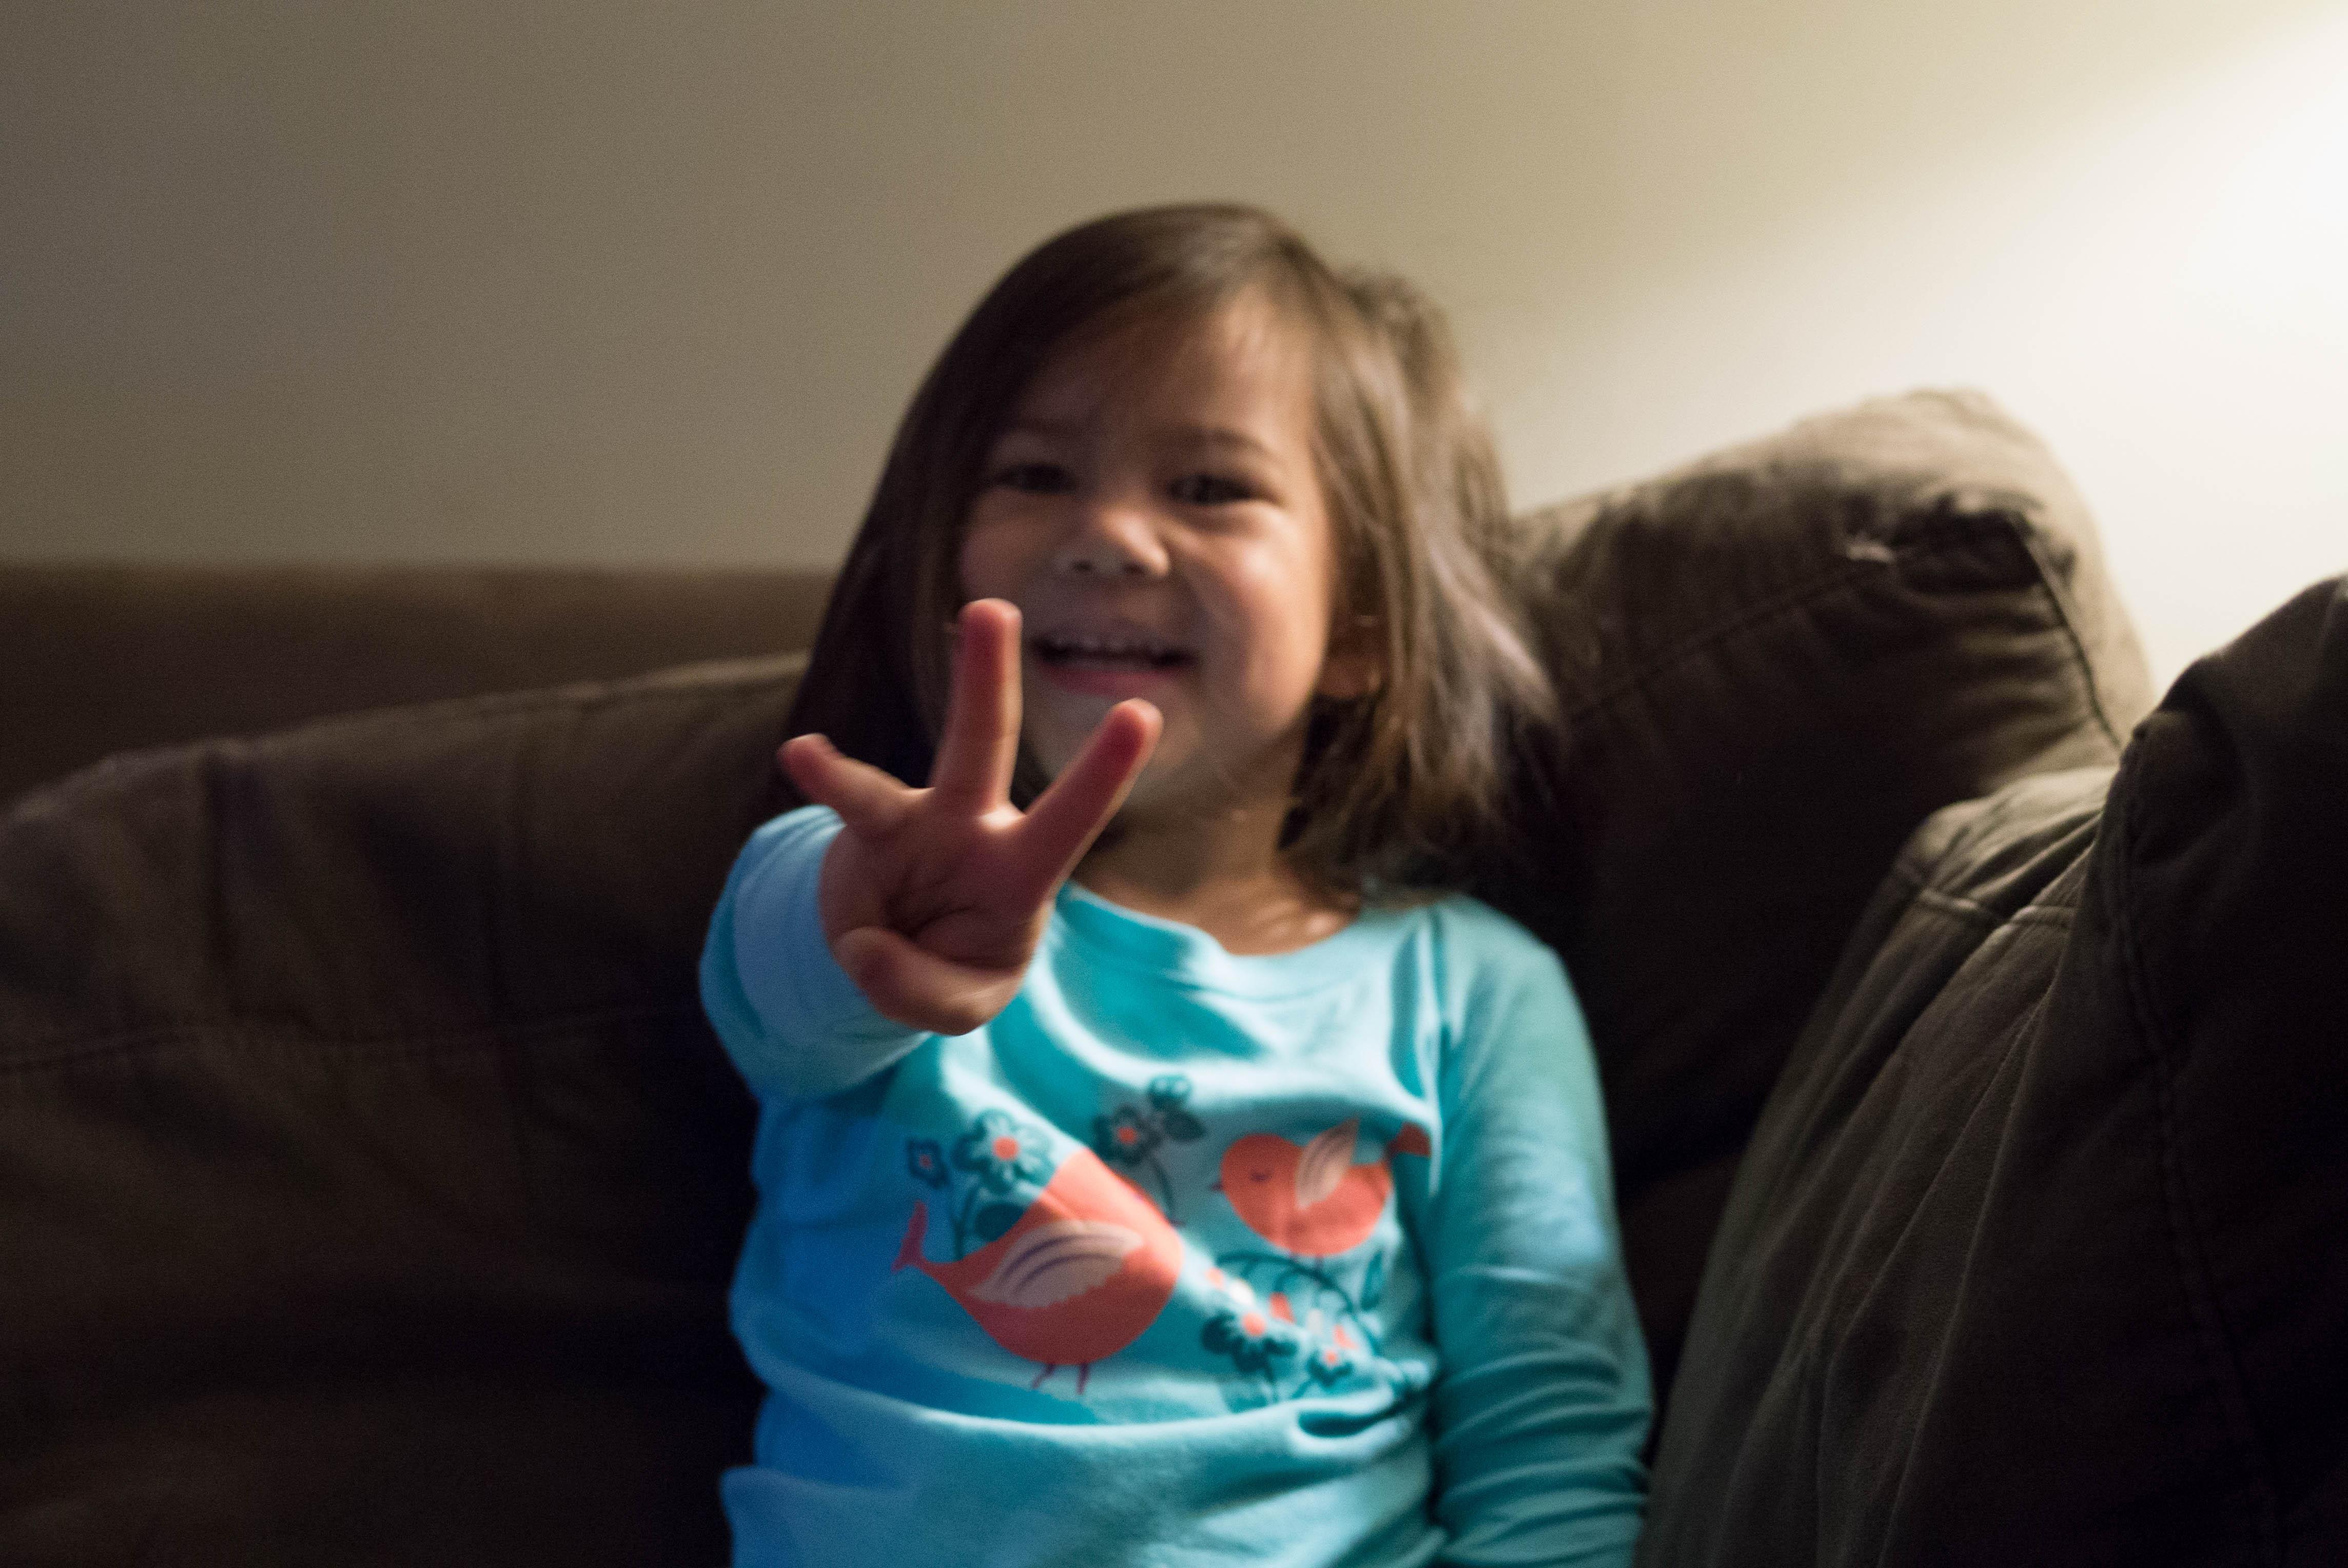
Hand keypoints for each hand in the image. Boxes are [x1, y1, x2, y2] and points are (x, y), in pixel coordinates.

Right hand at [777, 598, 1159, 1034]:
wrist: (891, 961)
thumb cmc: (951, 967)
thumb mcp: (962, 1004)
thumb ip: (926, 992)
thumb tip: (864, 949)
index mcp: (1022, 869)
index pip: (1070, 817)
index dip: (1102, 768)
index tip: (1141, 709)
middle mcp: (970, 827)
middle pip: (980, 746)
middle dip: (984, 678)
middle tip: (992, 608)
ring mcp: (911, 826)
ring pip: (881, 788)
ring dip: (841, 773)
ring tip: (802, 755)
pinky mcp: (862, 839)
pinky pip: (835, 820)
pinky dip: (819, 821)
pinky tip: (794, 773)